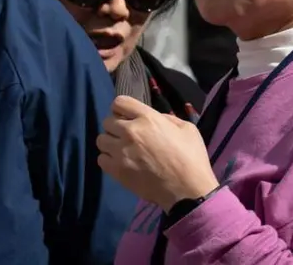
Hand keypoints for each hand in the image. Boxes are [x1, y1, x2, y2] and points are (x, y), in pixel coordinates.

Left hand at [97, 96, 220, 210]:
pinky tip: (120, 163)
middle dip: (116, 127)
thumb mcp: (187, 129)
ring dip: (110, 143)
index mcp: (148, 118)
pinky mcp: (116, 170)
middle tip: (127, 137)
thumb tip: (154, 118)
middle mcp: (130, 131)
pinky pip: (101, 159)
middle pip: (107, 121)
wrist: (188, 191)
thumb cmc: (192, 159)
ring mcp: (121, 151)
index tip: (127, 117)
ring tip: (122, 151)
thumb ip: (167, 118)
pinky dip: (108, 160)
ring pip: (101, 139)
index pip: (119, 102)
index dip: (122, 109)